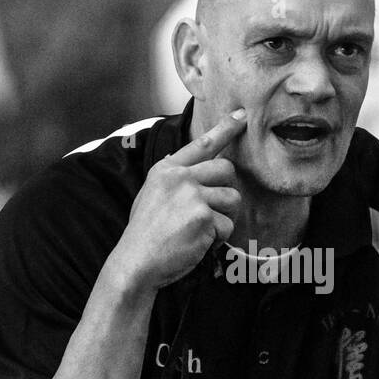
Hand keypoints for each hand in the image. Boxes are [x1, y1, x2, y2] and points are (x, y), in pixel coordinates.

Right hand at [108, 109, 245, 292]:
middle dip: (227, 191)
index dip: (225, 129)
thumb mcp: (150, 194)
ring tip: (202, 229)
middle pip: (227, 171)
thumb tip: (175, 158)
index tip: (242, 116)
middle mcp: (180, 178)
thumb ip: (169, 177)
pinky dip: (218, 239)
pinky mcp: (204, 218)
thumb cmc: (145, 232)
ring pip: (232, 199)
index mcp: (167, 170)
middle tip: (213, 210)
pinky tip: (198, 242)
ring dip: (225, 217)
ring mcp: (193, 196)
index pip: (202, 144)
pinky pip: (227, 225)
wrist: (137, 261)